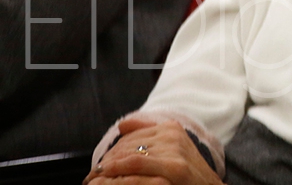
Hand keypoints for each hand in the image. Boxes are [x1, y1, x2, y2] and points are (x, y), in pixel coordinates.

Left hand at [85, 119, 221, 184]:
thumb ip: (149, 134)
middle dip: (105, 163)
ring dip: (106, 172)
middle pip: (127, 146)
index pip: (130, 136)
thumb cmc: (188, 174)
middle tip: (91, 178)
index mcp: (171, 128)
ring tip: (93, 182)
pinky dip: (117, 175)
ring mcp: (175, 152)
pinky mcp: (175, 168)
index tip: (98, 168)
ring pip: (128, 157)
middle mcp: (173, 136)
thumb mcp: (173, 149)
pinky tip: (104, 180)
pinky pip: (135, 169)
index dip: (110, 153)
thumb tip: (122, 125)